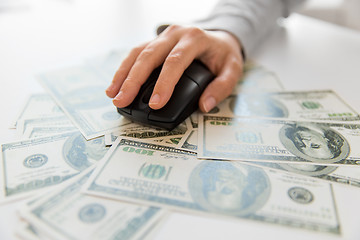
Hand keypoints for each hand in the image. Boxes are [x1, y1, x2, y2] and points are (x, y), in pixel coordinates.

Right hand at [106, 25, 243, 111]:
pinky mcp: (154, 41)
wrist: (219, 38)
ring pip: (137, 53)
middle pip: (149, 55)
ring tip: (113, 95)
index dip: (163, 83)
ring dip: (123, 74)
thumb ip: (222, 87)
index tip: (155, 104)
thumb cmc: (224, 55)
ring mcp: (163, 36)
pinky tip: (116, 84)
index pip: (175, 61)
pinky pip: (135, 53)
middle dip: (133, 80)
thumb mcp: (233, 69)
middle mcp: (175, 34)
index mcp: (195, 39)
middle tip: (122, 101)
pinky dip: (124, 69)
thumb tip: (205, 105)